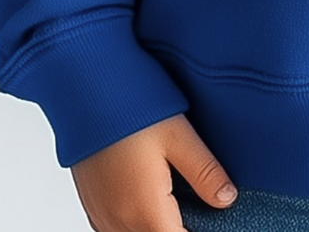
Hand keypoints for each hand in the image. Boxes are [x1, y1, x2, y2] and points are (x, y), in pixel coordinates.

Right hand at [70, 112, 237, 231]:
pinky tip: (151, 201)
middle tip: (198, 208)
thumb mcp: (178, 135)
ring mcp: (101, 215)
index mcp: (145, 212)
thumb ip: (205, 172)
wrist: (81, 90)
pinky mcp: (92, 204)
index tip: (212, 220)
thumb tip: (227, 199)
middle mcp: (119, 222)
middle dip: (177, 228)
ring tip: (175, 203)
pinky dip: (136, 224)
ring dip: (156, 227)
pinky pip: (116, 230)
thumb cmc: (128, 107)